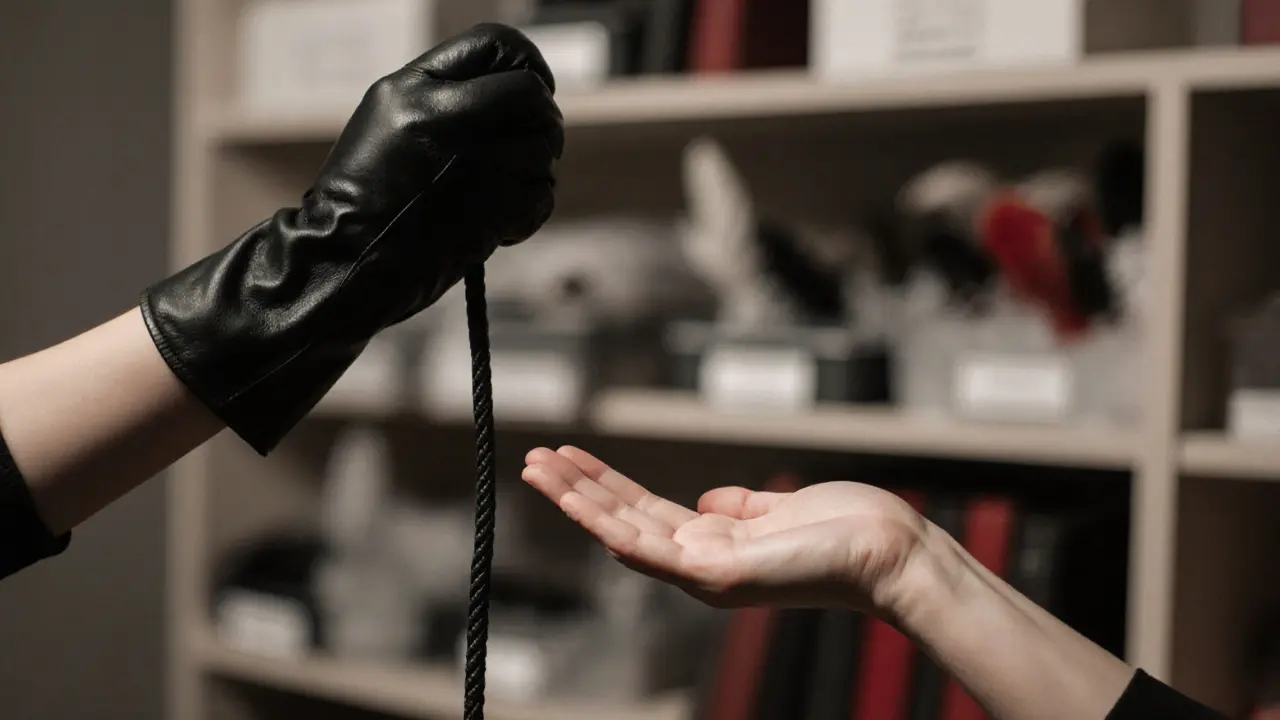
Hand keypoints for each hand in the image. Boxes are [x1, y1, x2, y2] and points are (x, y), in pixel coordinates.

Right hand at [316, 21, 564, 304]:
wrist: (344, 262)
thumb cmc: (364, 200)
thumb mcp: (386, 123)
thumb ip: (443, 98)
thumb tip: (510, 92)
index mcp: (414, 88)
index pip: (497, 44)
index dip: (527, 63)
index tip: (533, 87)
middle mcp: (446, 116)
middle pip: (532, 93)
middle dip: (543, 117)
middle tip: (533, 141)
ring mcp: (472, 162)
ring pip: (542, 146)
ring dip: (535, 170)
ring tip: (502, 191)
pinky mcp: (492, 208)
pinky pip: (542, 194)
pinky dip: (530, 211)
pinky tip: (500, 223)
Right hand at [521, 446, 930, 613]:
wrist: (889, 551)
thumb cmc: (847, 532)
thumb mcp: (781, 510)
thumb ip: (742, 507)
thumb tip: (709, 500)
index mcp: (715, 546)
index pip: (644, 513)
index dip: (604, 487)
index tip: (573, 459)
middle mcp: (700, 564)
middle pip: (623, 520)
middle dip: (576, 489)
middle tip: (534, 458)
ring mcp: (703, 572)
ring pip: (621, 531)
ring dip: (575, 499)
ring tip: (536, 467)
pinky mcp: (714, 572)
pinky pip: (645, 545)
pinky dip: (603, 520)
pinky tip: (572, 496)